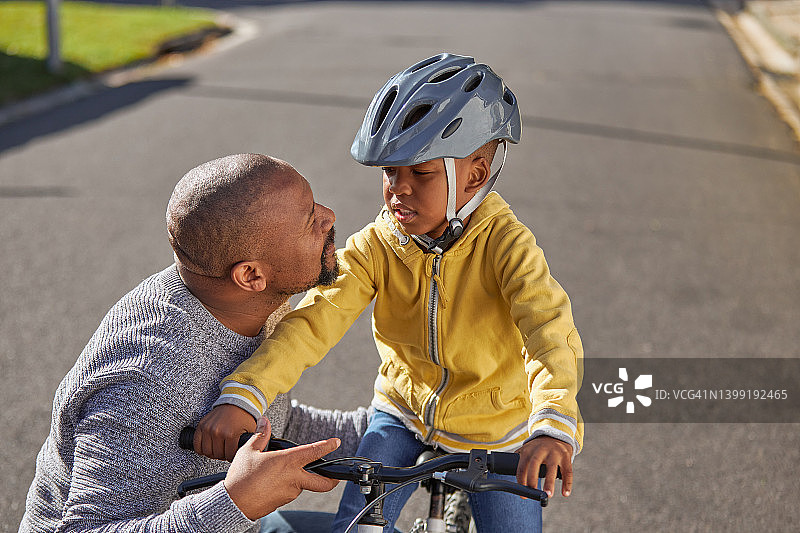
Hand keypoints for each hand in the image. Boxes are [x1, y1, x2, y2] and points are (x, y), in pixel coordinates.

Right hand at [194, 404, 257, 461]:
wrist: (236, 402)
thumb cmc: (244, 417)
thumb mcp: (250, 431)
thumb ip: (248, 444)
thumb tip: (246, 455)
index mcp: (231, 434)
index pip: (229, 456)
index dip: (233, 457)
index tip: (234, 454)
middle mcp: (218, 432)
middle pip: (218, 455)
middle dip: (224, 455)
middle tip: (227, 451)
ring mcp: (208, 429)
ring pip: (207, 452)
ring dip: (213, 453)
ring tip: (219, 449)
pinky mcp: (201, 426)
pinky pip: (197, 444)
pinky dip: (202, 449)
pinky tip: (209, 447)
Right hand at [224, 417, 340, 519]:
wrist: (233, 504)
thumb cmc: (241, 477)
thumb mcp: (249, 451)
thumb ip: (261, 435)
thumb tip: (265, 422)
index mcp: (288, 462)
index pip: (314, 452)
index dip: (328, 446)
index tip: (335, 442)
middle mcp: (294, 478)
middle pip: (322, 483)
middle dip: (332, 480)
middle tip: (334, 476)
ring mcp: (289, 492)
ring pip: (302, 485)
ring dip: (300, 479)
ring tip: (281, 472)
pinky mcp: (282, 502)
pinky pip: (290, 492)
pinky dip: (287, 486)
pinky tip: (273, 482)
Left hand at [516, 436, 572, 497]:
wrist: (556, 434)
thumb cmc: (539, 447)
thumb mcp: (528, 449)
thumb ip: (520, 459)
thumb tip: (510, 474)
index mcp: (529, 450)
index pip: (522, 466)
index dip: (521, 480)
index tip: (523, 493)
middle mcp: (541, 450)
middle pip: (534, 464)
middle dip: (532, 479)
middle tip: (533, 493)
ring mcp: (554, 453)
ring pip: (552, 468)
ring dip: (549, 482)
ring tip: (548, 495)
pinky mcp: (566, 457)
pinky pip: (567, 471)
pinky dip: (567, 483)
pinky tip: (565, 493)